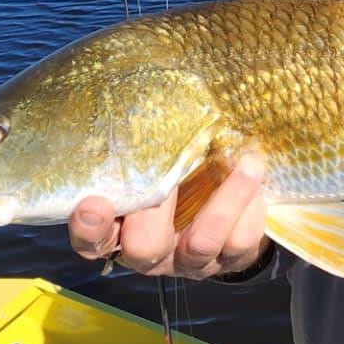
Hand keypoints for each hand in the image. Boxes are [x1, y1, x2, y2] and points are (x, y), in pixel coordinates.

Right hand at [67, 152, 268, 279]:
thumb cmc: (172, 167)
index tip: (95, 202)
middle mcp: (149, 253)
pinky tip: (254, 174)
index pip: (91, 239)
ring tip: (247, 161)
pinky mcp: (227, 261)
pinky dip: (250, 208)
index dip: (89, 227)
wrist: (219, 205)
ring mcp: (188, 260)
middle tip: (179, 164)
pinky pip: (239, 242)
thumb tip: (144, 83)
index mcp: (118, 229)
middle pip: (143, 246)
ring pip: (201, 243)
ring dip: (225, 201)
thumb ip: (138, 138)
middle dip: (159, 207)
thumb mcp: (150, 156)